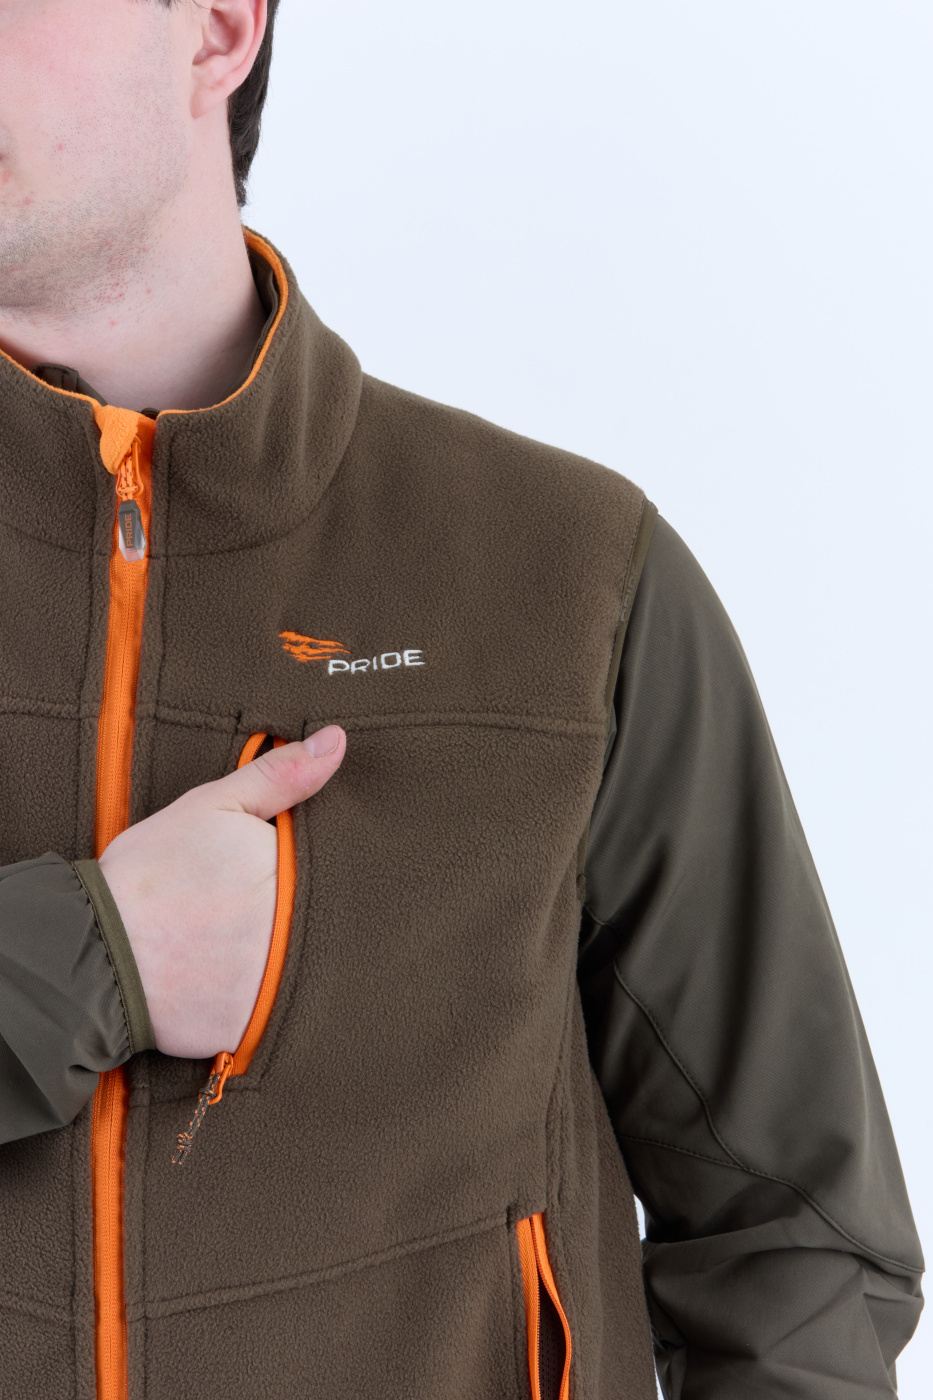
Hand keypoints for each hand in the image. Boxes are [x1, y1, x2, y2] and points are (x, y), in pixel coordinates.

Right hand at [98, 727, 345, 1058]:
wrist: (93, 950)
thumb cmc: (152, 874)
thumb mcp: (213, 807)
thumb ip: (280, 776)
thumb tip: (336, 741)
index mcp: (293, 871)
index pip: (340, 869)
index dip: (326, 868)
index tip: (301, 871)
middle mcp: (293, 930)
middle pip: (328, 919)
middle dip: (311, 914)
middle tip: (257, 912)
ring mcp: (275, 982)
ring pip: (309, 968)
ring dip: (296, 958)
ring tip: (247, 947)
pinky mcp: (252, 1026)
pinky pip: (278, 1013)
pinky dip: (266, 1000)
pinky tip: (238, 982)